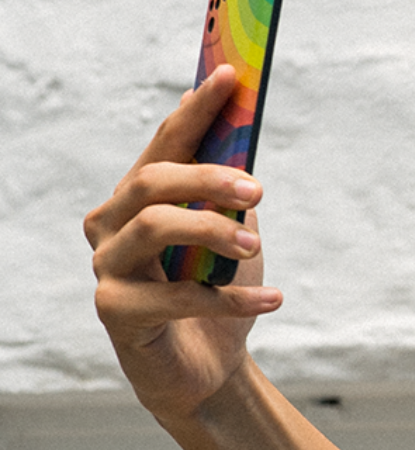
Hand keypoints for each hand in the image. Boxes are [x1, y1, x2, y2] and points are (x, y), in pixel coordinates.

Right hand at [84, 67, 283, 426]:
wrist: (208, 373)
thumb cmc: (215, 296)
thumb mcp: (231, 237)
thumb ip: (229, 192)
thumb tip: (242, 138)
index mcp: (135, 199)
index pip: (163, 144)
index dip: (196, 111)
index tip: (231, 76)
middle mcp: (110, 226)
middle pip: (150, 182)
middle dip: (206, 177)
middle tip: (255, 186)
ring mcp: (107, 268)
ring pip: (153, 227)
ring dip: (212, 230)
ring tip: (255, 243)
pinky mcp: (115, 312)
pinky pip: (174, 296)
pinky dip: (231, 297)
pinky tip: (272, 300)